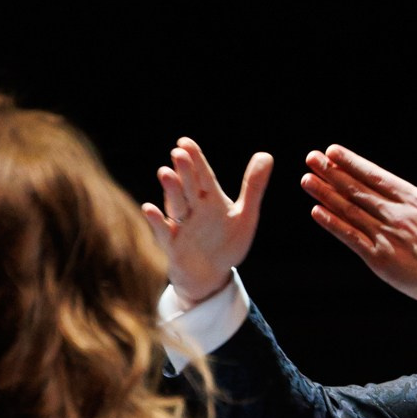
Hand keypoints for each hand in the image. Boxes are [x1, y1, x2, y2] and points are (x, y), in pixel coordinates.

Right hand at [142, 137, 273, 305]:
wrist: (210, 275)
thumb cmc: (227, 242)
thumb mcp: (245, 215)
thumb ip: (253, 187)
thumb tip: (266, 154)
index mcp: (210, 199)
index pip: (203, 175)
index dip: (196, 159)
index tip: (185, 142)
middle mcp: (193, 209)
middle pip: (189, 187)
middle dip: (184, 170)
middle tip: (178, 152)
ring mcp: (181, 226)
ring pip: (176, 205)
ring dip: (171, 190)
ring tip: (165, 173)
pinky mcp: (173, 246)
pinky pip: (163, 232)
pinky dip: (157, 221)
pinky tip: (150, 208)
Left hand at [300, 141, 416, 308]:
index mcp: (413, 199)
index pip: (376, 175)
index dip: (352, 162)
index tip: (332, 151)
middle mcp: (396, 214)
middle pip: (357, 189)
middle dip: (332, 172)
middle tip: (311, 157)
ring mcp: (385, 235)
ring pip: (350, 210)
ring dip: (326, 194)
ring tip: (307, 179)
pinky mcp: (379, 258)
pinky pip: (351, 238)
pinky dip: (333, 224)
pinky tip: (317, 212)